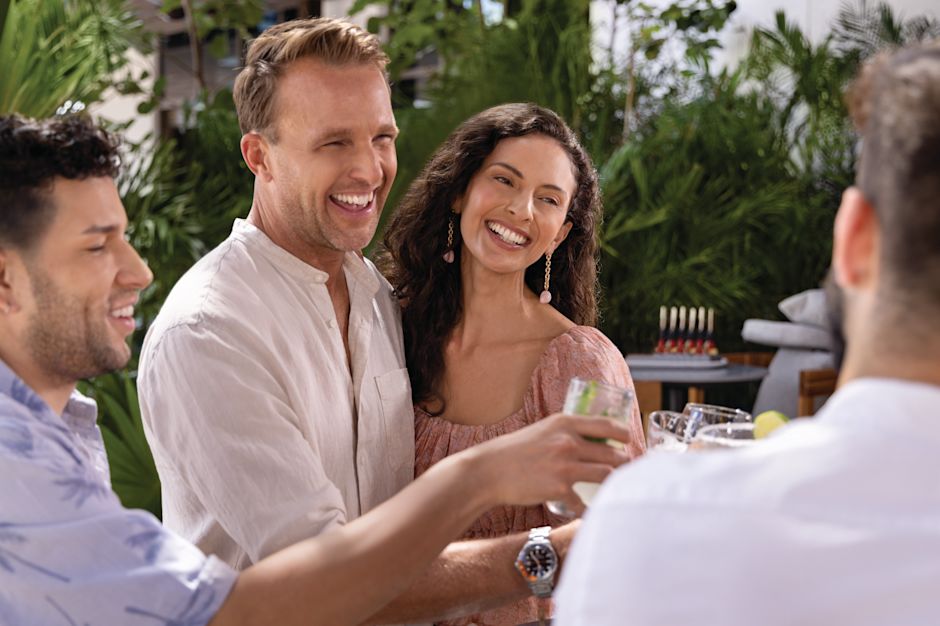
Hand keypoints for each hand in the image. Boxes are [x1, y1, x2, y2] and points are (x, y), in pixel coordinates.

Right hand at [464, 413, 634, 508]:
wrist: (489, 470)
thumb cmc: (514, 451)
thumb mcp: (542, 430)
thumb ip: (565, 433)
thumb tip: (590, 440)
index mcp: (565, 423)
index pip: (607, 425)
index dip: (623, 434)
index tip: (628, 441)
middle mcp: (568, 442)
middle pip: (612, 454)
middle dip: (624, 464)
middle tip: (626, 471)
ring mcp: (565, 466)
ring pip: (607, 476)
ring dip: (614, 484)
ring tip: (613, 489)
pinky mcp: (559, 489)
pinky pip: (584, 502)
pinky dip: (586, 508)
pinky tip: (585, 510)